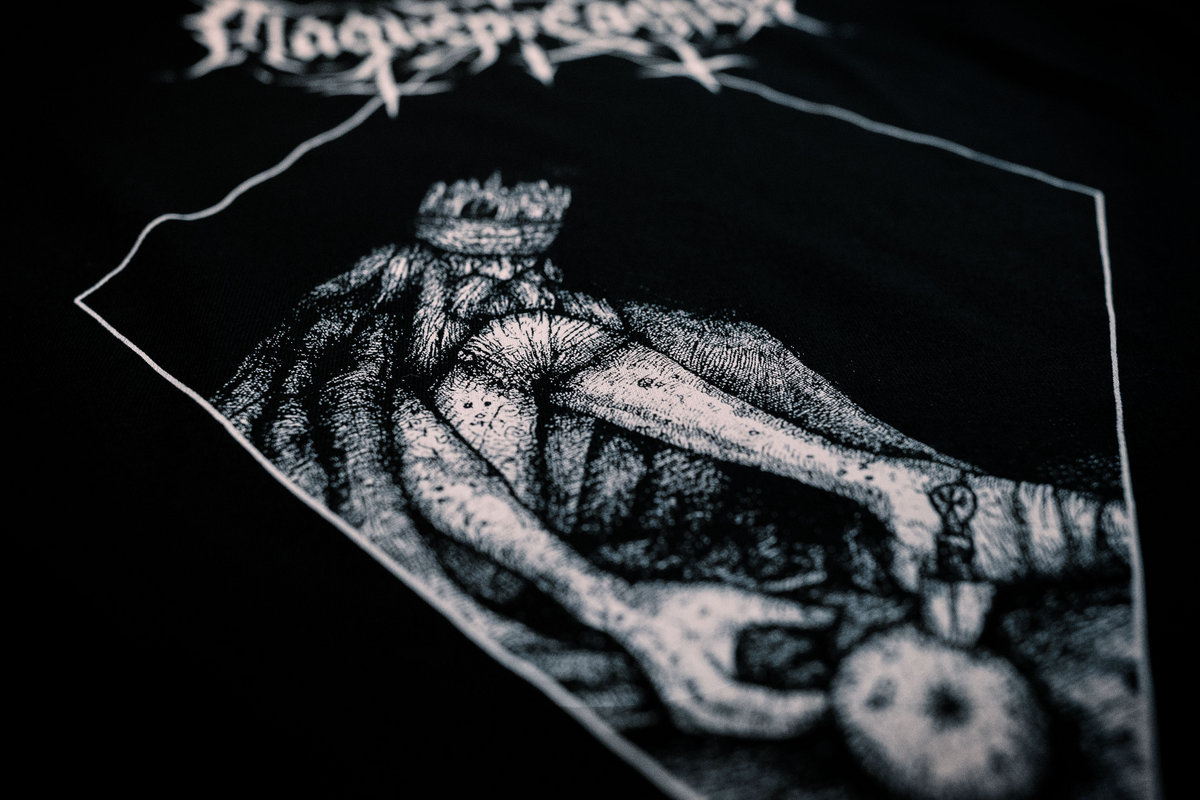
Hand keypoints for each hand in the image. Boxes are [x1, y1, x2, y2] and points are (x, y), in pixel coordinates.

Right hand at [612, 582, 835, 737]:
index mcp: (702, 685)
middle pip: (757, 726)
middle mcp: (694, 711)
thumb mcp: (730, 601)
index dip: (798, 707)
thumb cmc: (677, 604)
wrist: (630, 614)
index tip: (829, 698)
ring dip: (782, 724)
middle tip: (832, 705)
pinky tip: (785, 711)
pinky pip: (733, 726)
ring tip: (815, 709)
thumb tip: (826, 616)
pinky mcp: (690, 716)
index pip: (760, 707)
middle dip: (797, 719)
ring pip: (747, 731)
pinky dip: (760, 721)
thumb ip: (779, 610)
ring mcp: (689, 718)